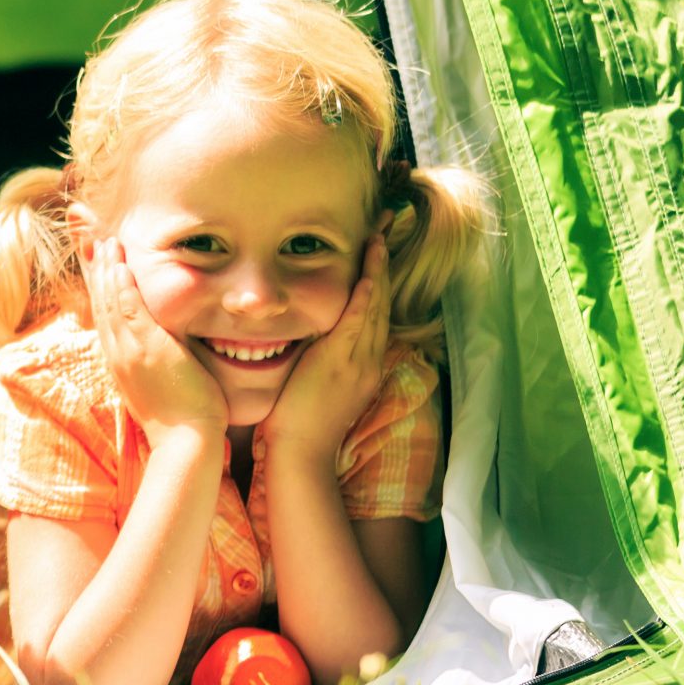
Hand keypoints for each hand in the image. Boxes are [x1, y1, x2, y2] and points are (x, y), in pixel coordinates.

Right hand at [85, 238, 226, 439]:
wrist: (185, 442)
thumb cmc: (181, 422)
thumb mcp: (159, 388)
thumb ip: (155, 366)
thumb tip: (164, 355)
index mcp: (120, 362)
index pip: (104, 316)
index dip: (98, 288)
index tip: (95, 263)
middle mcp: (117, 355)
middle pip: (100, 304)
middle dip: (95, 271)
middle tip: (90, 242)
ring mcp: (129, 352)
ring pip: (111, 303)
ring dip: (107, 270)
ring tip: (106, 242)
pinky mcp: (147, 349)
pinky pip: (129, 311)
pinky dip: (122, 287)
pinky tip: (120, 267)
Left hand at [256, 231, 391, 475]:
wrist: (302, 456)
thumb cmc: (299, 427)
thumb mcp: (316, 388)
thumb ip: (317, 362)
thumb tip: (305, 339)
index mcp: (362, 367)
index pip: (373, 314)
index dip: (377, 280)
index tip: (376, 251)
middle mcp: (367, 361)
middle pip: (380, 303)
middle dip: (382, 265)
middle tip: (384, 228)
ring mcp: (357, 361)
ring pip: (373, 307)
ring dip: (376, 270)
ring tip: (378, 235)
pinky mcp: (341, 363)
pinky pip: (357, 322)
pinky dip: (365, 295)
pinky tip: (369, 272)